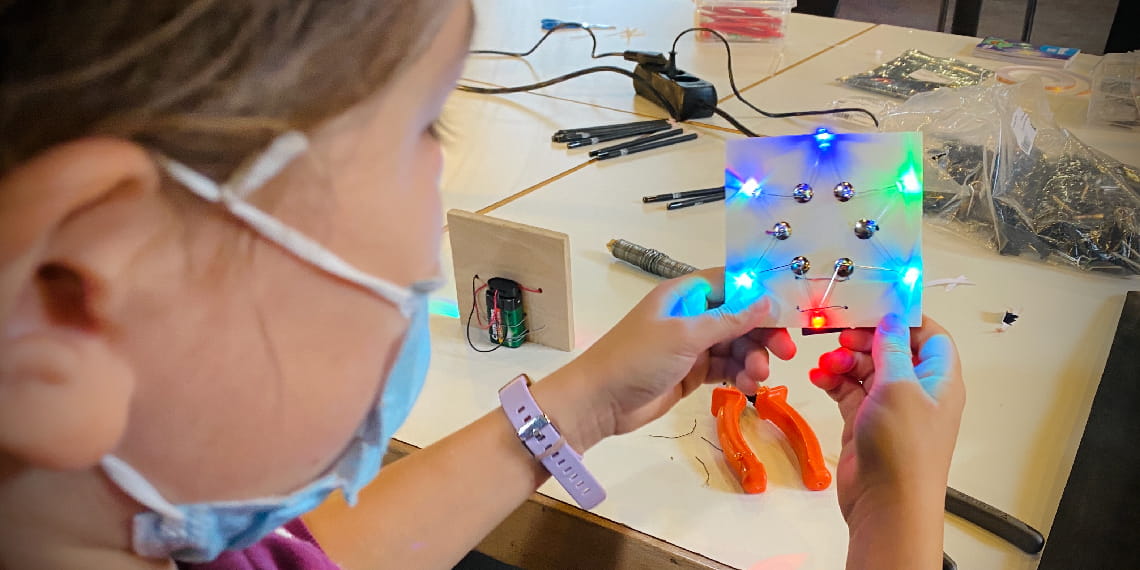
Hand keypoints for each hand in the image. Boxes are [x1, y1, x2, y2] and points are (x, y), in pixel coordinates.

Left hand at [566, 268, 795, 438]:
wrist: (600, 401)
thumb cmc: (637, 358)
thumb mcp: (685, 336)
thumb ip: (729, 320)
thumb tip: (767, 302)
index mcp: (684, 294)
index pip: (733, 284)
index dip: (761, 296)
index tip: (788, 312)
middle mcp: (690, 315)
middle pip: (739, 316)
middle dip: (763, 333)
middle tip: (787, 352)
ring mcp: (691, 344)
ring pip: (736, 344)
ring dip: (753, 358)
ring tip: (759, 377)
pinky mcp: (691, 371)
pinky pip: (726, 367)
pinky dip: (740, 374)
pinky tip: (749, 386)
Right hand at [809, 314, 964, 566]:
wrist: (887, 504)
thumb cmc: (903, 445)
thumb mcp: (899, 387)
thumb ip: (891, 348)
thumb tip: (891, 318)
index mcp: (939, 378)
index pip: (929, 335)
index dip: (904, 319)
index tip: (873, 307)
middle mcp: (917, 389)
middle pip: (892, 348)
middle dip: (865, 338)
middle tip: (839, 334)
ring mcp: (890, 406)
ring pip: (867, 368)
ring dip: (845, 359)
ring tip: (827, 362)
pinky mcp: (865, 421)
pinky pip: (849, 390)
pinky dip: (834, 380)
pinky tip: (819, 377)